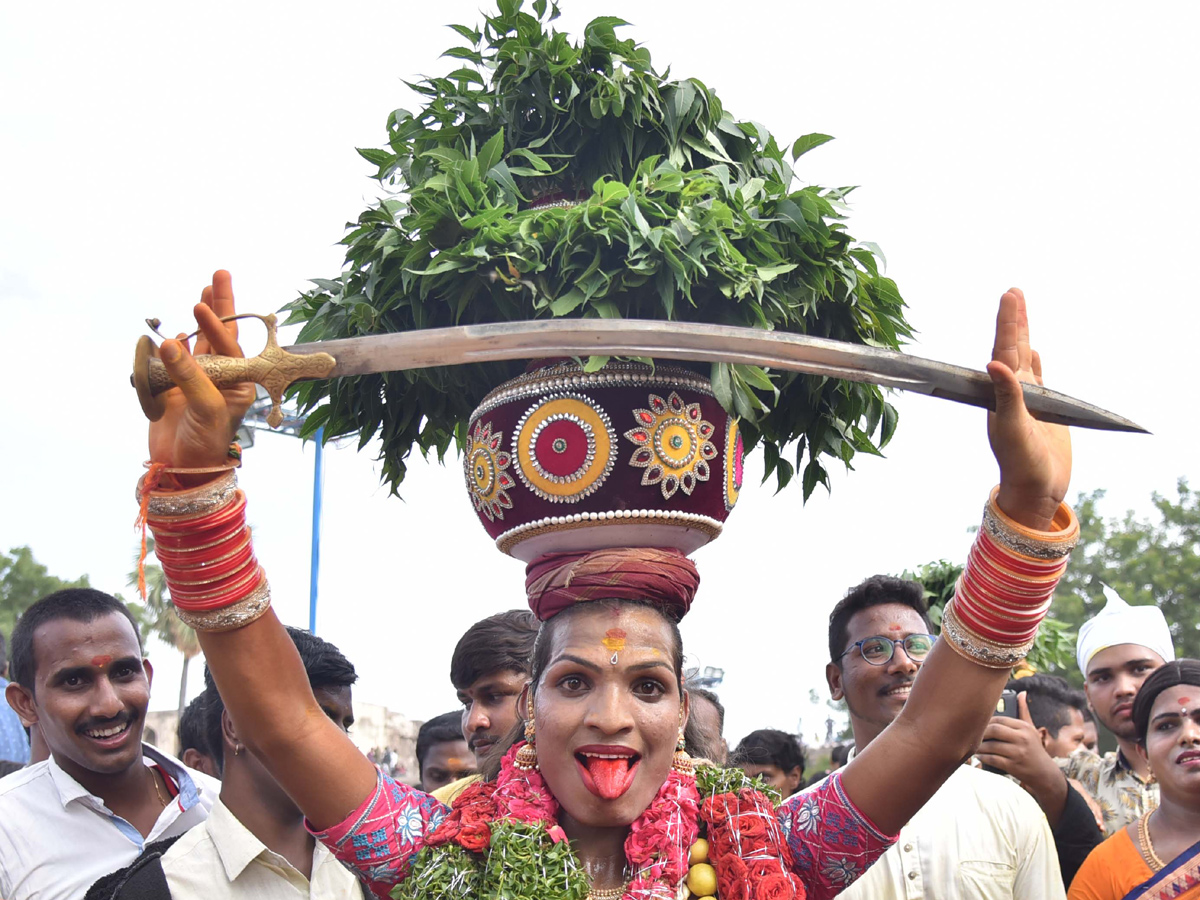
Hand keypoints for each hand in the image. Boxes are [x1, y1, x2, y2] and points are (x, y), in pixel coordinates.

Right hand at [147, 271, 255, 470]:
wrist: (182, 470)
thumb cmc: (206, 443)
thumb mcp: (205, 408)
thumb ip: (190, 376)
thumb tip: (170, 343)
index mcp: (240, 382)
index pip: (231, 346)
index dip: (218, 324)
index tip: (203, 305)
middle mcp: (222, 378)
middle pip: (221, 335)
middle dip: (220, 307)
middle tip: (219, 275)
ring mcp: (199, 381)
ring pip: (200, 343)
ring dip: (200, 320)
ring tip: (203, 293)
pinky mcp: (177, 389)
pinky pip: (177, 361)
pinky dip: (176, 345)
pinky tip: (177, 332)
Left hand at [976, 692, 1068, 822]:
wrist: (1045, 773)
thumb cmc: (1034, 748)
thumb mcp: (1031, 729)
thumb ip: (1023, 711)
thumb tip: (1021, 693)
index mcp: (1024, 727)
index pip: (1000, 719)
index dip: (986, 721)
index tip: (978, 724)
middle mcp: (1022, 738)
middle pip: (994, 730)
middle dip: (981, 733)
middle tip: (972, 734)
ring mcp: (1018, 753)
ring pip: (992, 746)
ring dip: (980, 746)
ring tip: (973, 746)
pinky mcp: (1014, 766)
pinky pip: (993, 759)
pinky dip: (984, 758)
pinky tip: (979, 757)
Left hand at [987, 288, 1071, 529]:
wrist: (1036, 489)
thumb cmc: (1020, 462)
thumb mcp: (1011, 427)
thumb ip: (1006, 396)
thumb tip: (994, 363)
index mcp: (1001, 392)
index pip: (1003, 349)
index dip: (1007, 322)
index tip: (1008, 296)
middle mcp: (1012, 391)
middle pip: (1013, 347)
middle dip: (1014, 319)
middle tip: (1013, 291)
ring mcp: (1027, 400)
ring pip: (1026, 358)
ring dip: (1023, 335)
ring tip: (1020, 311)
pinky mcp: (1043, 410)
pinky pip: (1039, 379)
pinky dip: (1038, 362)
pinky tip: (1036, 351)